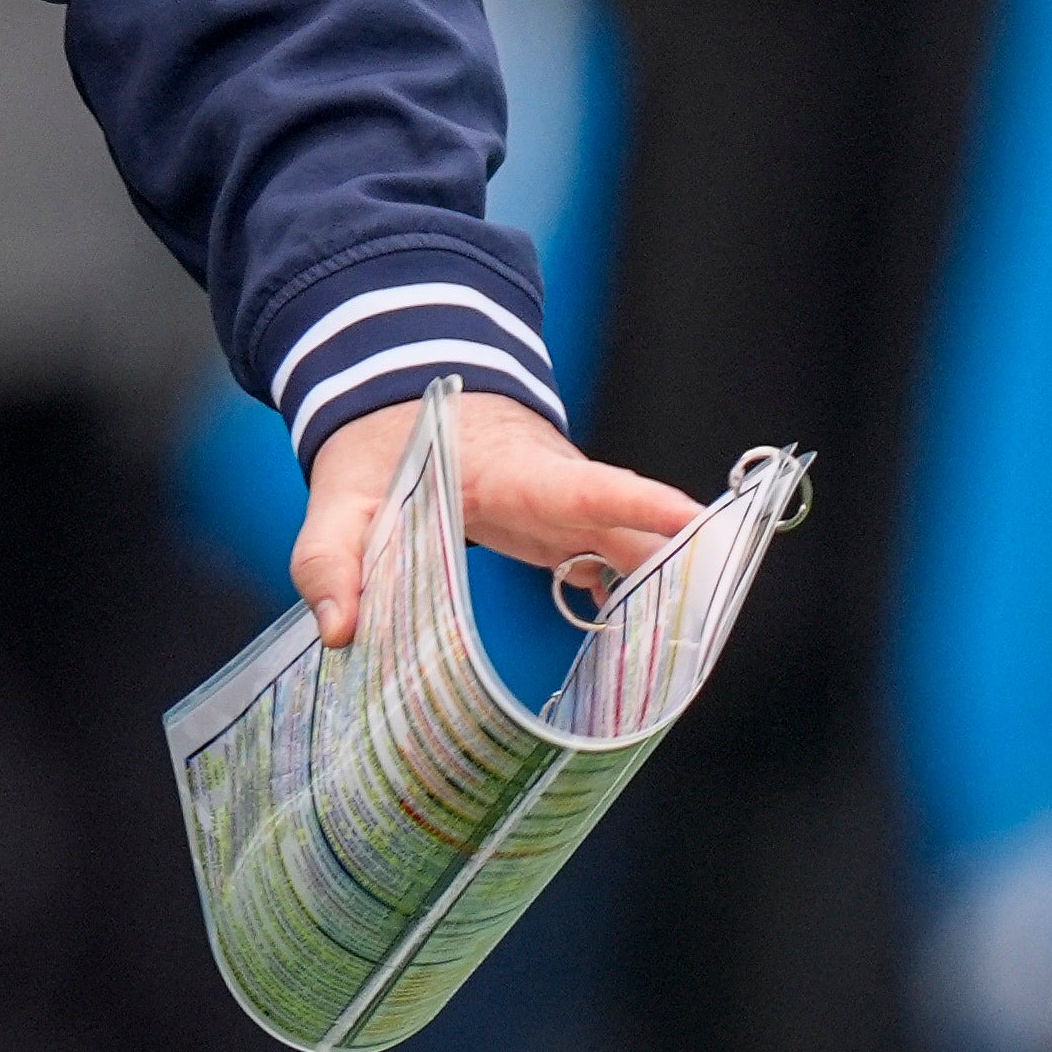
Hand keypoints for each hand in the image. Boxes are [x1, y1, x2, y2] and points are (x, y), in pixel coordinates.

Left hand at [291, 391, 698, 649]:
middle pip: (633, 528)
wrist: (406, 397)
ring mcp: (569, 510)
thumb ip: (330, 556)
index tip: (693, 519)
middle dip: (683, 565)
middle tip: (720, 617)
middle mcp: (556, 488)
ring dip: (669, 593)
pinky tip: (653, 654)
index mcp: (508, 473)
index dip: (638, 504)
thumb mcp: (342, 494)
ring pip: (637, 550)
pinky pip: (620, 565)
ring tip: (698, 655)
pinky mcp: (568, 530)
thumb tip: (342, 629)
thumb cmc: (381, 445)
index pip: (582, 487)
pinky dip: (642, 603)